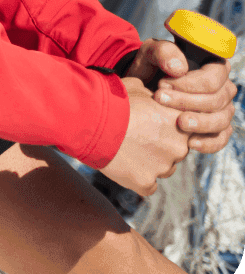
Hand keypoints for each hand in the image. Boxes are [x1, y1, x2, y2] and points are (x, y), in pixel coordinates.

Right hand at [99, 77, 188, 196]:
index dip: (165, 125)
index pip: (184, 128)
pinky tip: (123, 165)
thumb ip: (154, 98)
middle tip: (136, 135)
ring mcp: (163, 167)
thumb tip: (155, 100)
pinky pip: (148, 186)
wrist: (89, 119)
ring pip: (163, 168)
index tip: (149, 122)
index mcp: (180, 121)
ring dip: (150, 162)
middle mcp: (179, 147)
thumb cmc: (112, 99)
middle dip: (160, 144)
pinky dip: (137, 178)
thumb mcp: (137, 88)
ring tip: (126, 149)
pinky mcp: (145, 182)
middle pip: (175, 150)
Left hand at [125, 38, 236, 154]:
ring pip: (221, 120)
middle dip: (187, 102)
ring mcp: (221, 109)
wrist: (143, 88)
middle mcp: (223, 88)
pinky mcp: (215, 129)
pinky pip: (220, 139)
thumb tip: (179, 68)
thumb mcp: (150, 52)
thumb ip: (163, 51)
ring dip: (200, 123)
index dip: (190, 83)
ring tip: (178, 123)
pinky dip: (208, 143)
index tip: (162, 84)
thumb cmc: (151, 66)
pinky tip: (190, 143)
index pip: (213, 77)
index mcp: (213, 66)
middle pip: (217, 100)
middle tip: (159, 99)